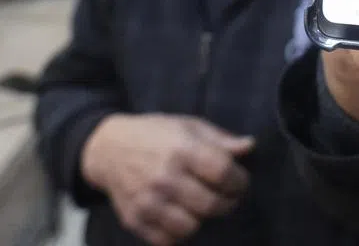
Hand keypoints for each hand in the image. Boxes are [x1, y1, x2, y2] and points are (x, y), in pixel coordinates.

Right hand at [81, 114, 253, 245]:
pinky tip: (181, 215)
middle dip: (228, 203)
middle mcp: (164, 177)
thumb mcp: (188, 126)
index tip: (240, 181)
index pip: (224, 173)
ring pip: (191, 227)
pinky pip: (168, 240)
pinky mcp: (135, 219)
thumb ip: (220, 140)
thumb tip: (250, 147)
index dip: (239, 180)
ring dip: (202, 218)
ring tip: (201, 205)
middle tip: (227, 197)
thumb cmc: (155, 134)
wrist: (108, 149)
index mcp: (182, 150)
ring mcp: (148, 201)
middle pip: (211, 204)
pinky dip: (178, 232)